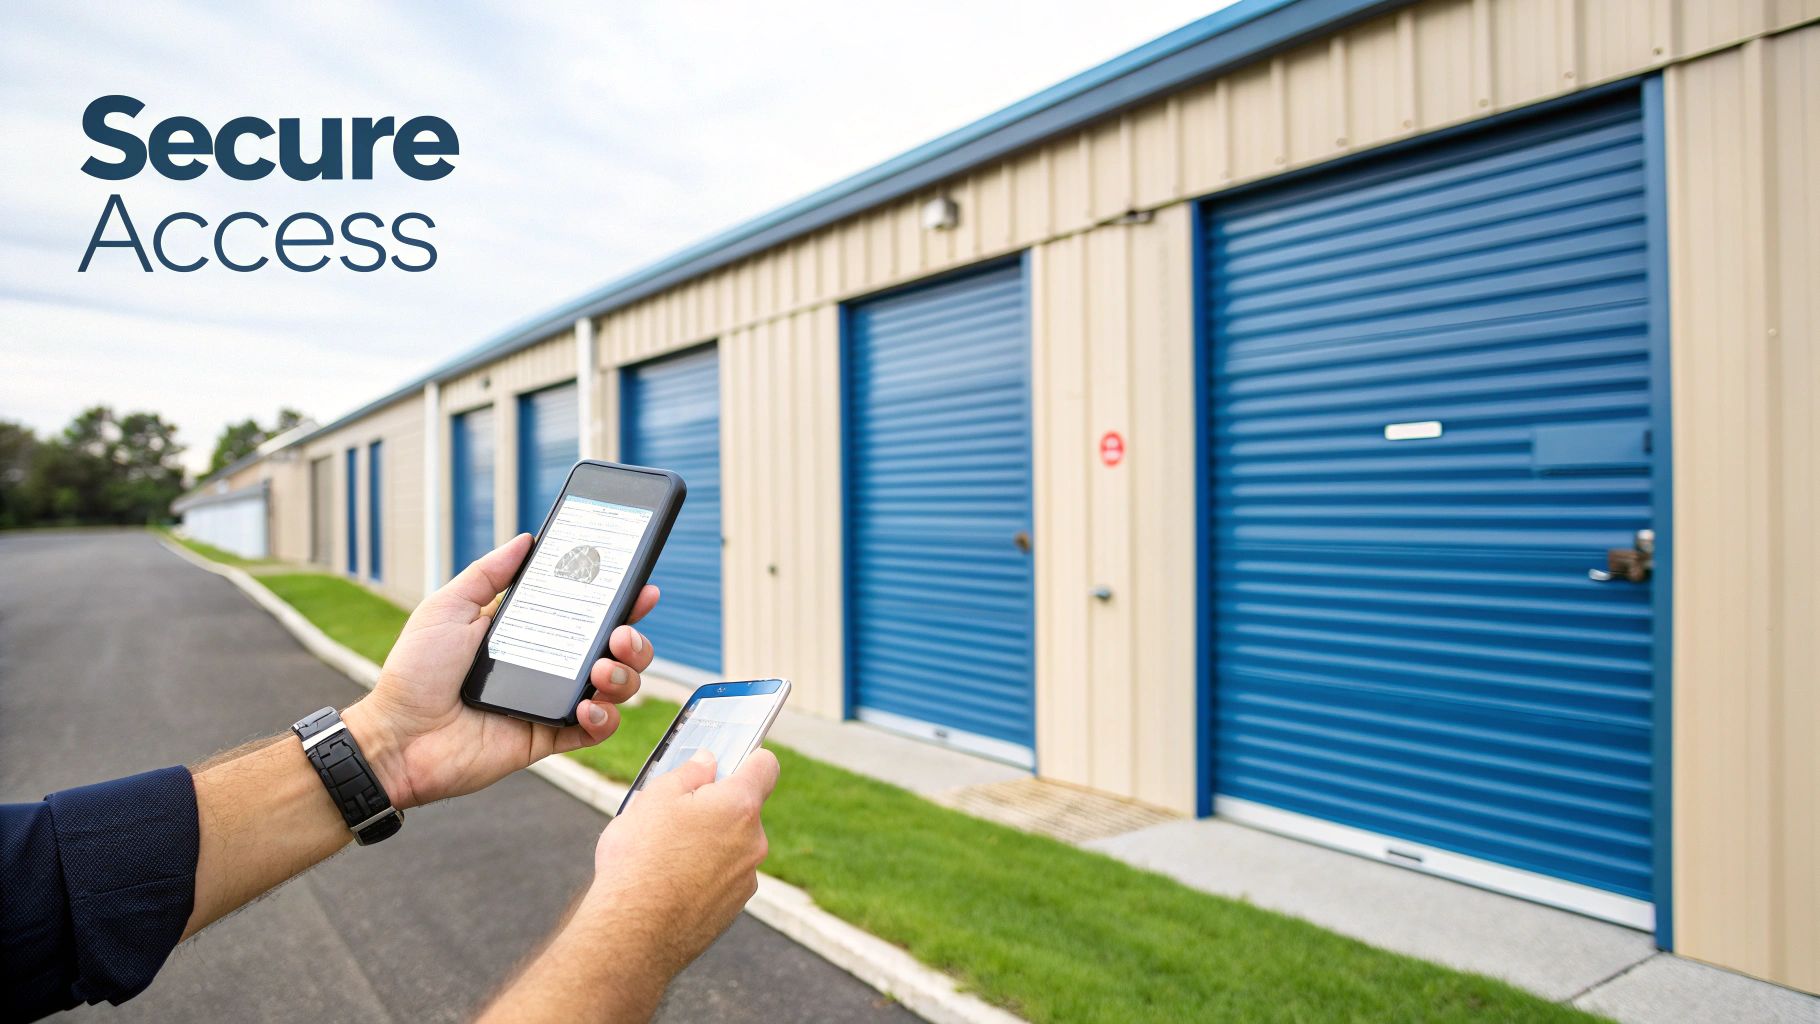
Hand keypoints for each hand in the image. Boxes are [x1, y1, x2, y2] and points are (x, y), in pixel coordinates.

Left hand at [341, 533, 658, 808]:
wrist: (397, 737)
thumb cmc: (414, 673)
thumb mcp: (447, 608)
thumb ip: (490, 574)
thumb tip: (527, 539)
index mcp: (529, 632)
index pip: (587, 611)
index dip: (620, 599)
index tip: (641, 586)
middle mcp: (548, 665)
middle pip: (616, 649)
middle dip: (634, 639)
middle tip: (622, 633)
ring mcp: (551, 702)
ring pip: (616, 688)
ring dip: (624, 676)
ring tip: (602, 670)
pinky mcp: (549, 737)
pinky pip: (596, 730)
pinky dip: (604, 718)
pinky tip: (587, 707)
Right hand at [474, 750, 779, 1022]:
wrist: (632, 933)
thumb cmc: (640, 859)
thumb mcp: (654, 799)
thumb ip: (688, 773)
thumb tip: (708, 763)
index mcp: (740, 805)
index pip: (765, 765)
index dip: (749, 757)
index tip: (729, 760)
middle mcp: (754, 841)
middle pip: (742, 809)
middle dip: (714, 807)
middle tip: (673, 814)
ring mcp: (747, 878)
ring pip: (730, 846)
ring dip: (707, 843)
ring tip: (663, 854)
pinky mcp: (733, 908)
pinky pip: (722, 877)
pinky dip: (703, 875)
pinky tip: (668, 883)